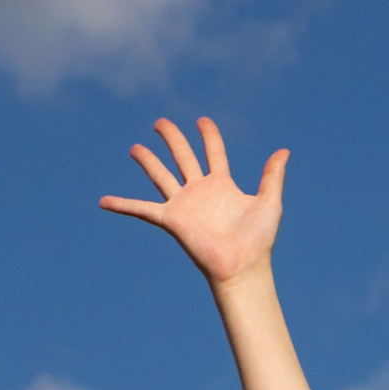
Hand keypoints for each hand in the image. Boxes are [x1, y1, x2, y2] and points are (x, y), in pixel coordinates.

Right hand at [100, 114, 287, 287]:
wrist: (242, 268)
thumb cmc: (258, 241)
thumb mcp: (269, 202)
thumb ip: (272, 175)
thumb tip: (284, 151)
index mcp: (221, 184)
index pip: (213, 151)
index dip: (208, 134)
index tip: (202, 121)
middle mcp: (199, 191)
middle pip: (182, 156)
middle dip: (171, 137)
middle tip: (159, 123)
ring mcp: (183, 205)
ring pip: (160, 175)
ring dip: (147, 161)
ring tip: (134, 149)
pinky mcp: (171, 220)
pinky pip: (142, 210)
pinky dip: (122, 206)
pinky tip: (103, 202)